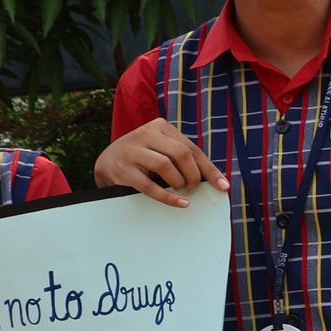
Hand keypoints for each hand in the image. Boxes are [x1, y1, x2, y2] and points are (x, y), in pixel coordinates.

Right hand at [96, 118, 227, 206]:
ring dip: (179, 182)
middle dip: (194, 175)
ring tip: (181, 190)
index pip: (191, 148)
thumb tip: (217, 180)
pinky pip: (149, 185)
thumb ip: (183, 158)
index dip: (209, 169)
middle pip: (181, 153)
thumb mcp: (162, 150)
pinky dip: (168, 197)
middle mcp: (145, 133)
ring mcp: (131, 150)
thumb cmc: (144, 157)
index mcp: (160, 127)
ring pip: (165, 165)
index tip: (223, 186)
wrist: (107, 163)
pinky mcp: (122, 169)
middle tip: (193, 188)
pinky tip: (180, 203)